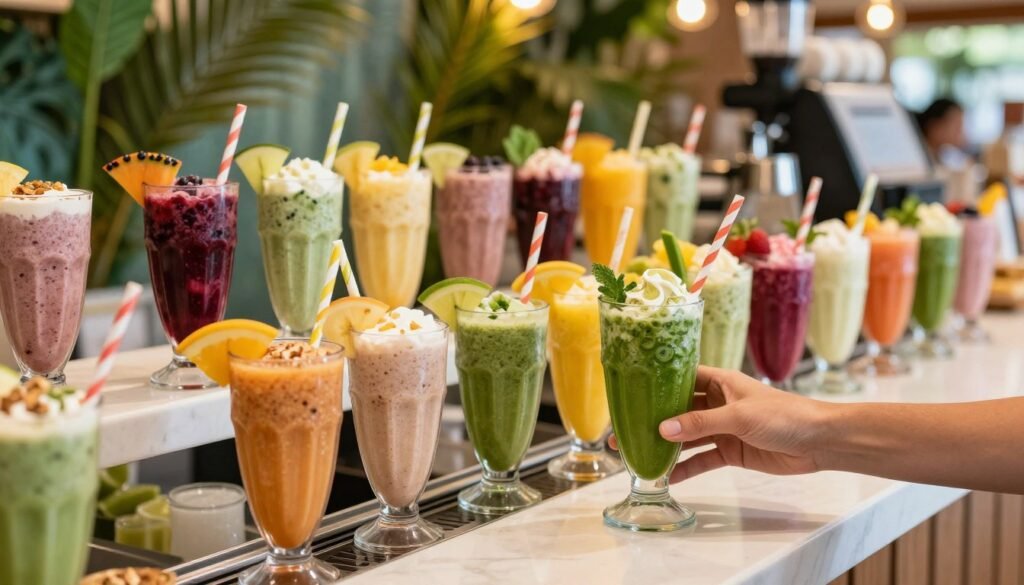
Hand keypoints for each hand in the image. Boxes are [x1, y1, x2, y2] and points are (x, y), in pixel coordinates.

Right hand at [609, 366, 831, 482]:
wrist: (819, 442)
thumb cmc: (784, 415)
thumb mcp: (739, 416)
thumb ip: (700, 423)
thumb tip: (662, 429)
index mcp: (719, 381)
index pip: (680, 378)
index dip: (656, 384)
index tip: (629, 392)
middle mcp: (717, 402)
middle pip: (677, 410)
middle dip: (652, 420)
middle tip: (622, 432)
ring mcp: (723, 427)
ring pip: (687, 436)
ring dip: (665, 446)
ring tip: (636, 456)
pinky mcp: (731, 451)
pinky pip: (702, 458)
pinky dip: (686, 467)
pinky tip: (666, 477)